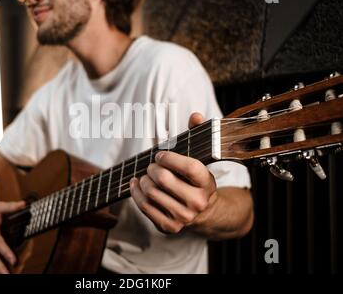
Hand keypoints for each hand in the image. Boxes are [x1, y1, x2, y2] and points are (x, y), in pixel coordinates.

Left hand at [130, 112, 216, 232]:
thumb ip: (197, 134)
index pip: (189, 167)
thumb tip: (195, 115)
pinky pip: (145, 207)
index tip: (160, 154)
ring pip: (152, 192)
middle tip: (151, 166)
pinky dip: (136, 193)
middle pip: (164, 179)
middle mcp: (198, 202)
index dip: (170, 158)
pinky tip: (136, 185)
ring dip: (143, 180)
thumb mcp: (199, 158)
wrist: (203, 212)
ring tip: (146, 175)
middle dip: (152, 168)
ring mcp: (184, 216)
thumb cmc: (195, 179)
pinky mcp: (170, 226)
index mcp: (207, 183)